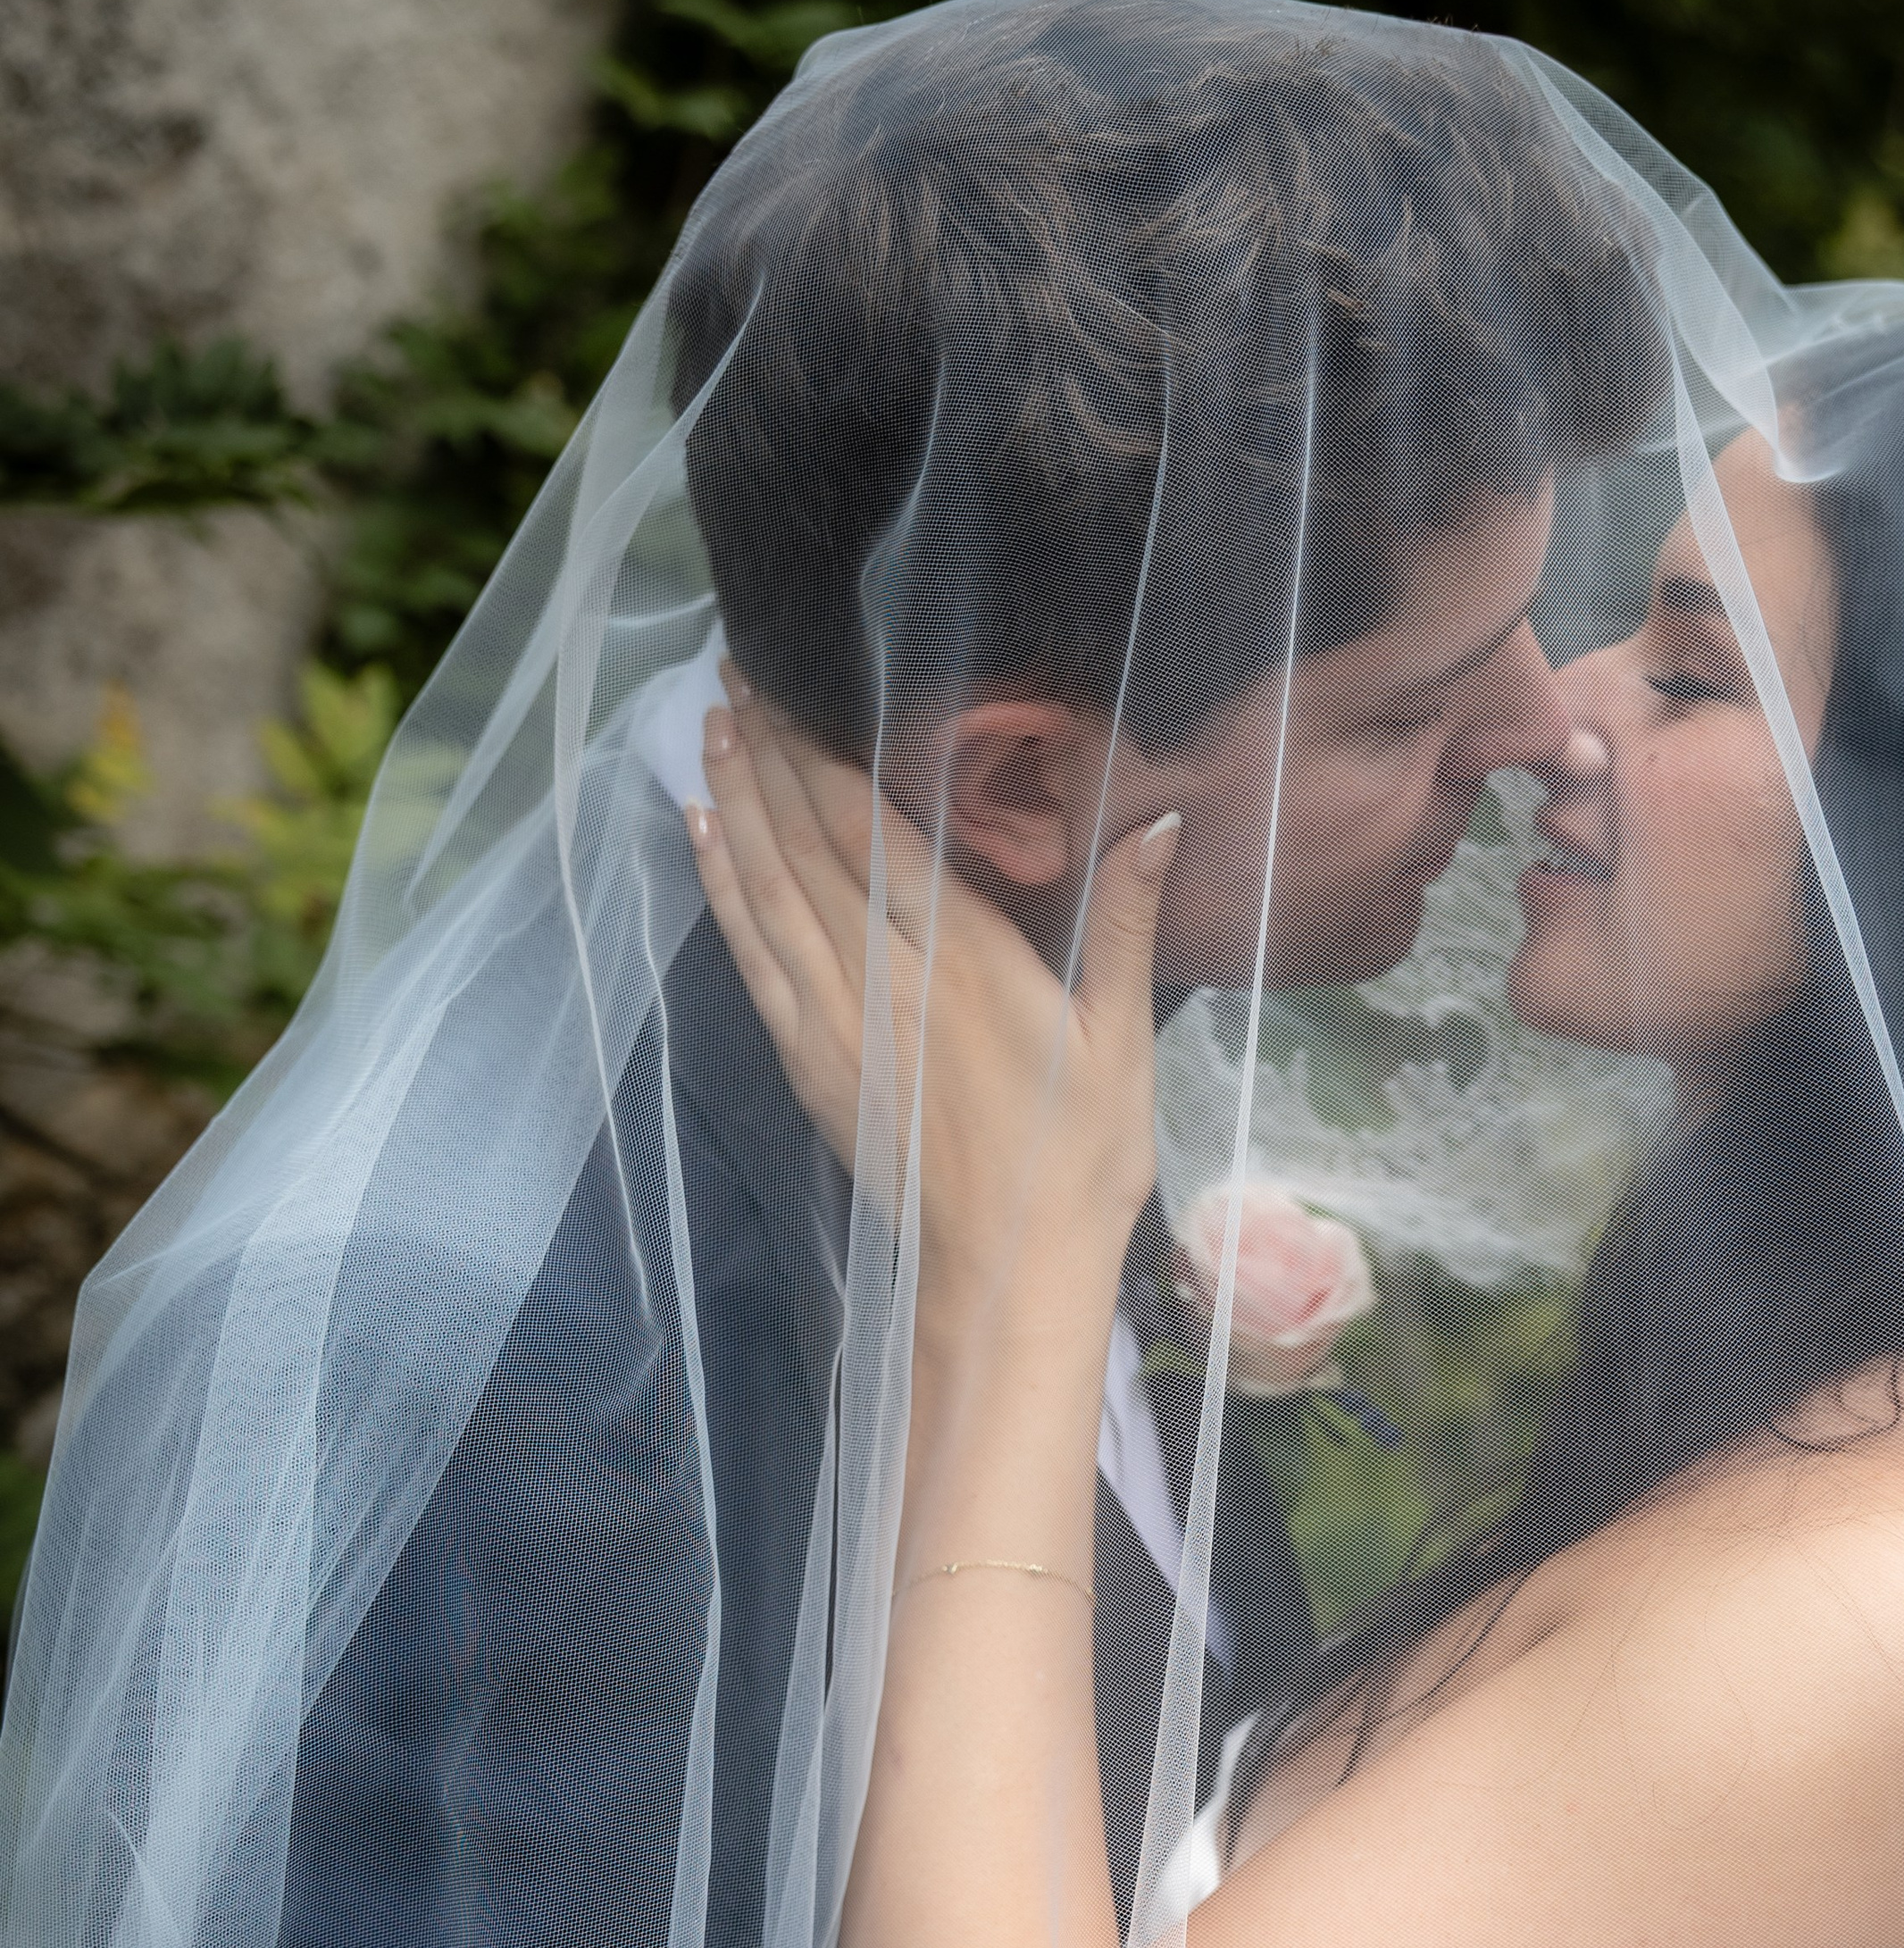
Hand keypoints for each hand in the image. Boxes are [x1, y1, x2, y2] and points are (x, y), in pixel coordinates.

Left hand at [686, 687, 1172, 1310]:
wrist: (1008, 1270)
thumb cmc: (1080, 1158)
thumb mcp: (1123, 1038)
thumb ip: (1127, 924)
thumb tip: (1156, 824)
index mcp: (965, 963)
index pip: (874, 833)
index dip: (823, 755)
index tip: (789, 688)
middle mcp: (887, 982)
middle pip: (808, 847)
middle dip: (768, 757)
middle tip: (731, 676)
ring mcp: (837, 1023)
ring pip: (769, 893)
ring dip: (735, 807)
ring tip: (710, 728)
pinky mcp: (812, 1063)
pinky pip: (753, 960)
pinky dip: (722, 893)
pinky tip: (702, 839)